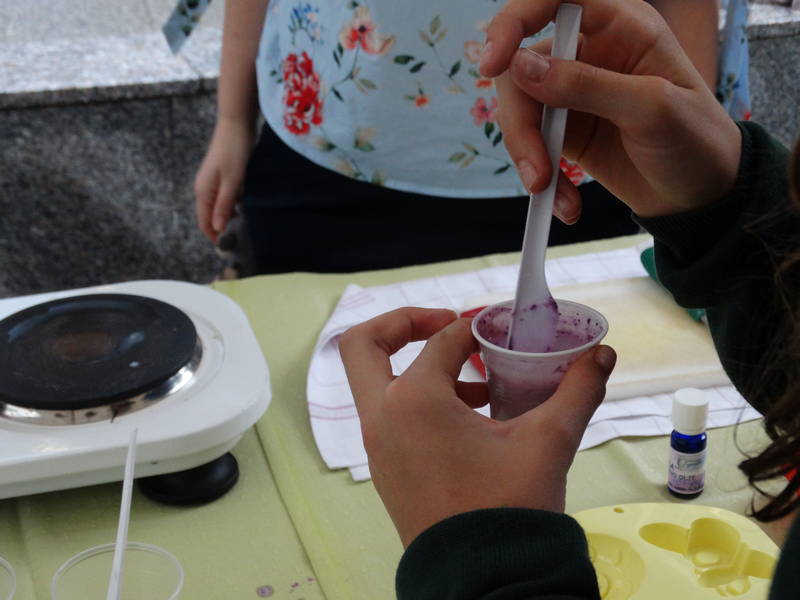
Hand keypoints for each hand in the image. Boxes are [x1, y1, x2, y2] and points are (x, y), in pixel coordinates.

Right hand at [193, 117, 254, 242]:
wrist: (236, 124)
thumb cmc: (234, 151)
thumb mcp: (232, 181)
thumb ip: (224, 205)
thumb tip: (218, 228)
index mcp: (203, 192)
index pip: (204, 222)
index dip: (214, 236)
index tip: (229, 247)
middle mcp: (204, 189)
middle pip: (211, 217)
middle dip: (222, 229)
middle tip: (240, 239)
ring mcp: (213, 182)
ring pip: (219, 207)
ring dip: (230, 217)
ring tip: (246, 226)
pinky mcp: (223, 177)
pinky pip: (226, 197)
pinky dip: (234, 204)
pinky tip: (247, 207)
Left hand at [339, 308, 615, 547]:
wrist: (484, 580)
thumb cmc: (509, 505)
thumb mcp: (548, 441)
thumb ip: (577, 390)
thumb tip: (603, 355)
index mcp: (414, 400)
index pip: (442, 340)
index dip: (473, 326)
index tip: (502, 329)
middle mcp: (383, 417)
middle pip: (363, 345)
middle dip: (401, 323)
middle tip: (445, 325)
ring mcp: (378, 447)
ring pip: (375, 383)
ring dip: (416, 368)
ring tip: (477, 384)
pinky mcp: (386, 471)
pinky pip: (389, 417)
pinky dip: (417, 402)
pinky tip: (472, 421)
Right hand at [480, 0, 741, 219]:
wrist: (700, 195)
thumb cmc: (694, 140)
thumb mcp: (650, 109)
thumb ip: (587, 85)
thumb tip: (519, 67)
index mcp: (619, 25)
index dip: (515, 21)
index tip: (494, 62)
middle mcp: (589, 51)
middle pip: (521, 66)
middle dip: (520, 122)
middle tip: (536, 170)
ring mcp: (571, 92)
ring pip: (519, 109)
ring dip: (527, 155)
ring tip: (549, 191)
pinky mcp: (563, 129)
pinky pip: (530, 145)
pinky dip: (541, 176)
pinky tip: (564, 204)